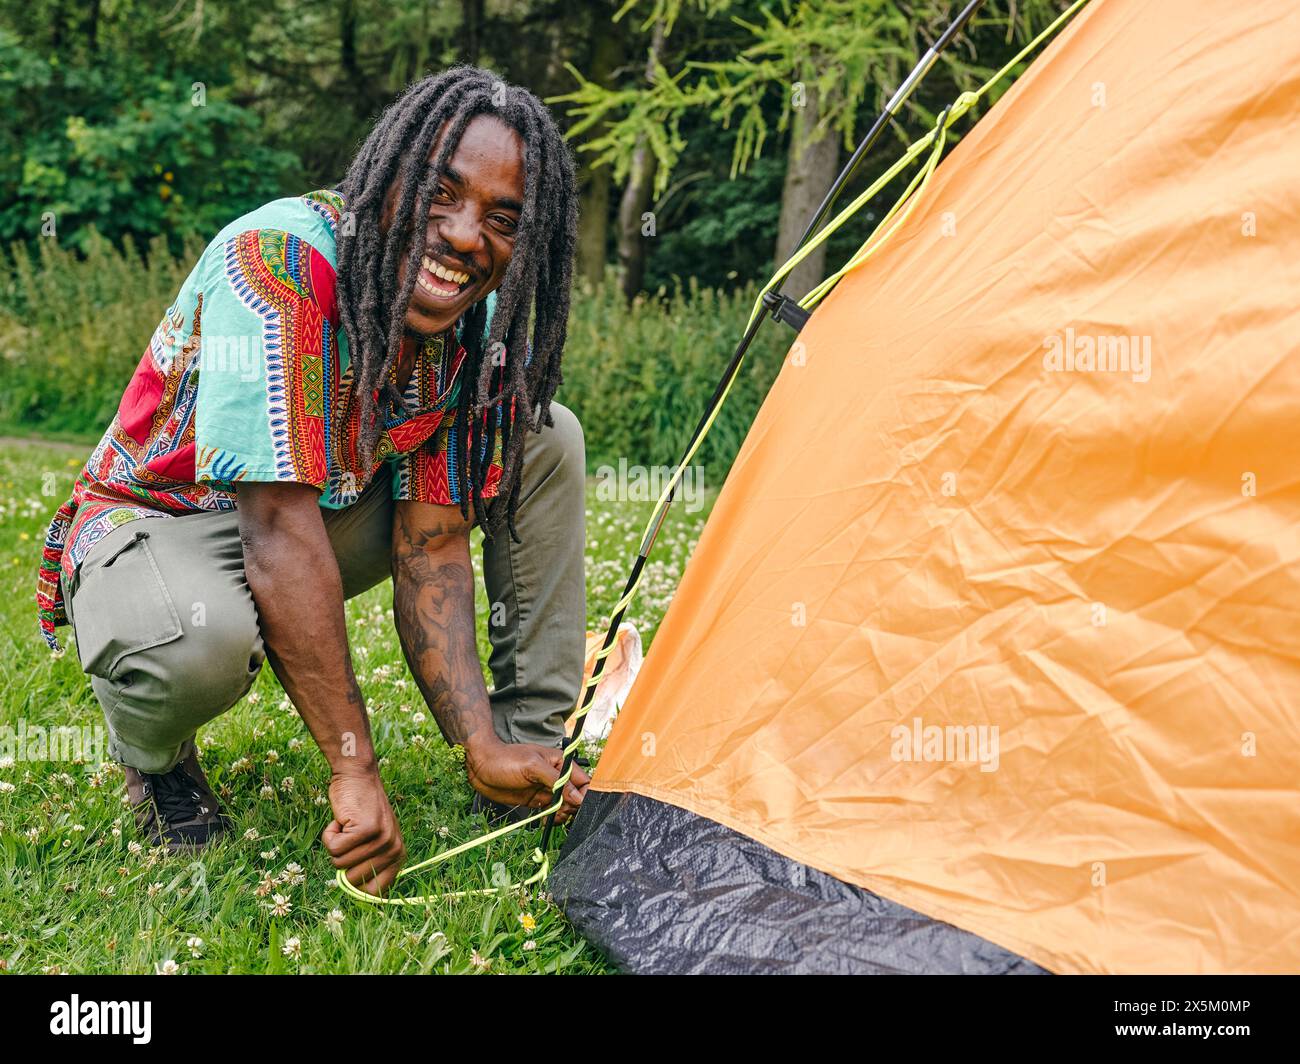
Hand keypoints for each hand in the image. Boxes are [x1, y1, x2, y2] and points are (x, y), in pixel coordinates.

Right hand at [322, 769, 405, 895]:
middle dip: (342, 859)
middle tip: (350, 836)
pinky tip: (341, 819)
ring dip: (335, 844)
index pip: (375, 892)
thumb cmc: (360, 810)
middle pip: (352, 880)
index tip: (349, 870)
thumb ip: (368, 864)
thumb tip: (355, 895)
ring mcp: (381, 840)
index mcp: (398, 856)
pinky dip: (329, 834)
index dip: (356, 886)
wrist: (358, 776)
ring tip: (347, 825)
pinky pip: (333, 848)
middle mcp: (394, 849)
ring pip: (339, 863)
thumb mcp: (373, 840)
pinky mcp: (365, 830)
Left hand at [466, 739, 590, 823]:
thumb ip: (557, 781)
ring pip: (565, 806)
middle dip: (573, 807)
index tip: (579, 807)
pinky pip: (551, 811)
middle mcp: (556, 777)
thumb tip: (578, 797)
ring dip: (563, 814)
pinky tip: (544, 820)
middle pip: (576, 796)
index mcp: (560, 763)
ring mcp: (546, 789)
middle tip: (561, 812)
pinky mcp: (536, 800)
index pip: (583, 781)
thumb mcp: (533, 767)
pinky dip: (551, 818)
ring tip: (553, 817)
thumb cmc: (506, 759)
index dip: (585, 795)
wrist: (481, 766)